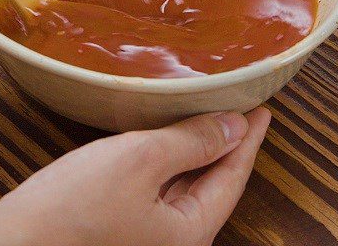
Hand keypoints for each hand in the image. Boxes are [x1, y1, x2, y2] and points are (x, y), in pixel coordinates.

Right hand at [0, 108, 270, 245]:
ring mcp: (145, 235)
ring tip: (206, 114)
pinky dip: (167, 159)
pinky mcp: (119, 226)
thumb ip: (191, 142)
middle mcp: (173, 240)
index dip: (249, 137)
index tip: (263, 107)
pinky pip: (158, 188)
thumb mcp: (140, 162)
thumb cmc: (74, 209)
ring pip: (184, 185)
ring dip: (197, 148)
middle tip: (239, 104)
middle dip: (227, 142)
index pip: (232, 176)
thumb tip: (234, 127)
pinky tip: (160, 137)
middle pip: (212, 183)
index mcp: (189, 233)